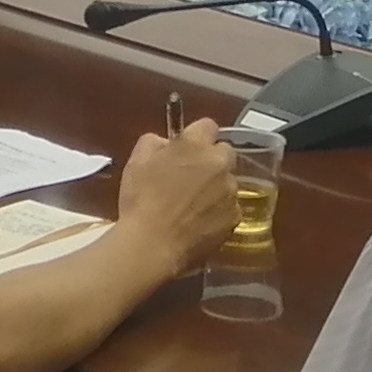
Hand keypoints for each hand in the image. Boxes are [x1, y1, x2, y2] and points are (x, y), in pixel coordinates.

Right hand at [114, 122, 238, 272]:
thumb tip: (166, 143)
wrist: (152, 245)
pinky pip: (230, 207)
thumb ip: (154, 142)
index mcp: (195, 145)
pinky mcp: (235, 218)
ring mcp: (230, 192)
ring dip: (215, 186)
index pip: (208, 125)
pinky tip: (199, 222)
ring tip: (193, 205)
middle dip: (211, 160)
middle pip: (224, 152)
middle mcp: (219, 163)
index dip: (197, 136)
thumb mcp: (136, 161)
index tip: (187, 149)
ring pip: (228, 181)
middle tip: (190, 177)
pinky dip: (219, 211)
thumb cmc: (141, 200)